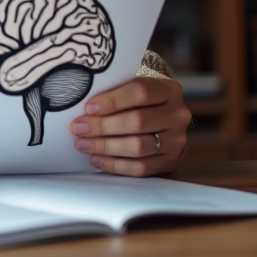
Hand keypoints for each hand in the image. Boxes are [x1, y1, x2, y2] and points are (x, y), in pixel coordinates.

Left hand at [69, 76, 190, 176]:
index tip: (88, 108)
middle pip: (137, 121)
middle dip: (102, 126)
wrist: (160, 117)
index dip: (112, 101)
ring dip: (105, 146)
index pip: (140, 92)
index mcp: (169, 90)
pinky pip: (140, 168)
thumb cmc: (138, 100)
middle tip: (78, 128)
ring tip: (83, 144)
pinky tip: (96, 159)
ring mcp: (176, 141)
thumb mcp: (132, 88)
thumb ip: (114, 93)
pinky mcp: (170, 161)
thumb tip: (83, 107)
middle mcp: (177, 115)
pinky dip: (114, 165)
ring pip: (138, 147)